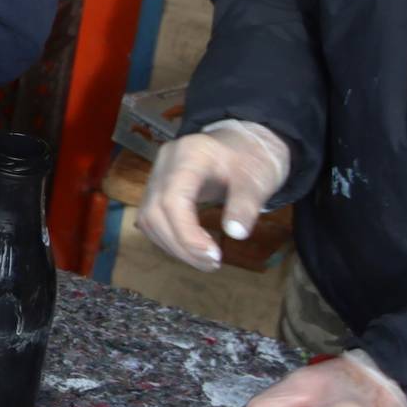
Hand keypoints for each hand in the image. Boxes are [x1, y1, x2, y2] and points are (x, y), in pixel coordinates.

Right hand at [141, 121, 290, 271]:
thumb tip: (235, 234)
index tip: (212, 256)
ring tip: (205, 261)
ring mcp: (157, 175)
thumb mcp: (258, 179)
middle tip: (211, 264)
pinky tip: (191, 248)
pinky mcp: (157, 188)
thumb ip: (246, 204)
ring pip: (148, 218)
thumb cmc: (251, 157)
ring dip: (173, 246)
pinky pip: (151, 219)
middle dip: (180, 245)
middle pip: (155, 211)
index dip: (186, 233)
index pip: (173, 198)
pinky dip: (168, 239)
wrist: (243, 142)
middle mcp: (165, 163)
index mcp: (190, 154)